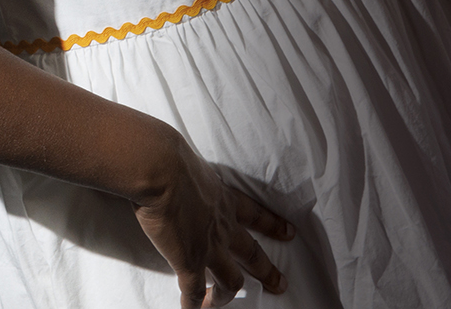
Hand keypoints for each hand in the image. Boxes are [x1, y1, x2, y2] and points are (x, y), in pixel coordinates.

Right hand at [134, 134, 292, 306]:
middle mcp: (222, 226)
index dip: (272, 225)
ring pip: (229, 280)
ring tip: (224, 304)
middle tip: (280, 283)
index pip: (255, 214)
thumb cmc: (167, 156)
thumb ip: (183, 167)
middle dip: (266, 271)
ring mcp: (208, 247)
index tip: (289, 232)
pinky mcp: (188, 261)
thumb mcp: (184, 158)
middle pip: (252, 254)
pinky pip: (194, 290)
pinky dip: (194, 304)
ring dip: (228, 296)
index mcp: (222, 199)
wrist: (160, 168)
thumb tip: (166, 156)